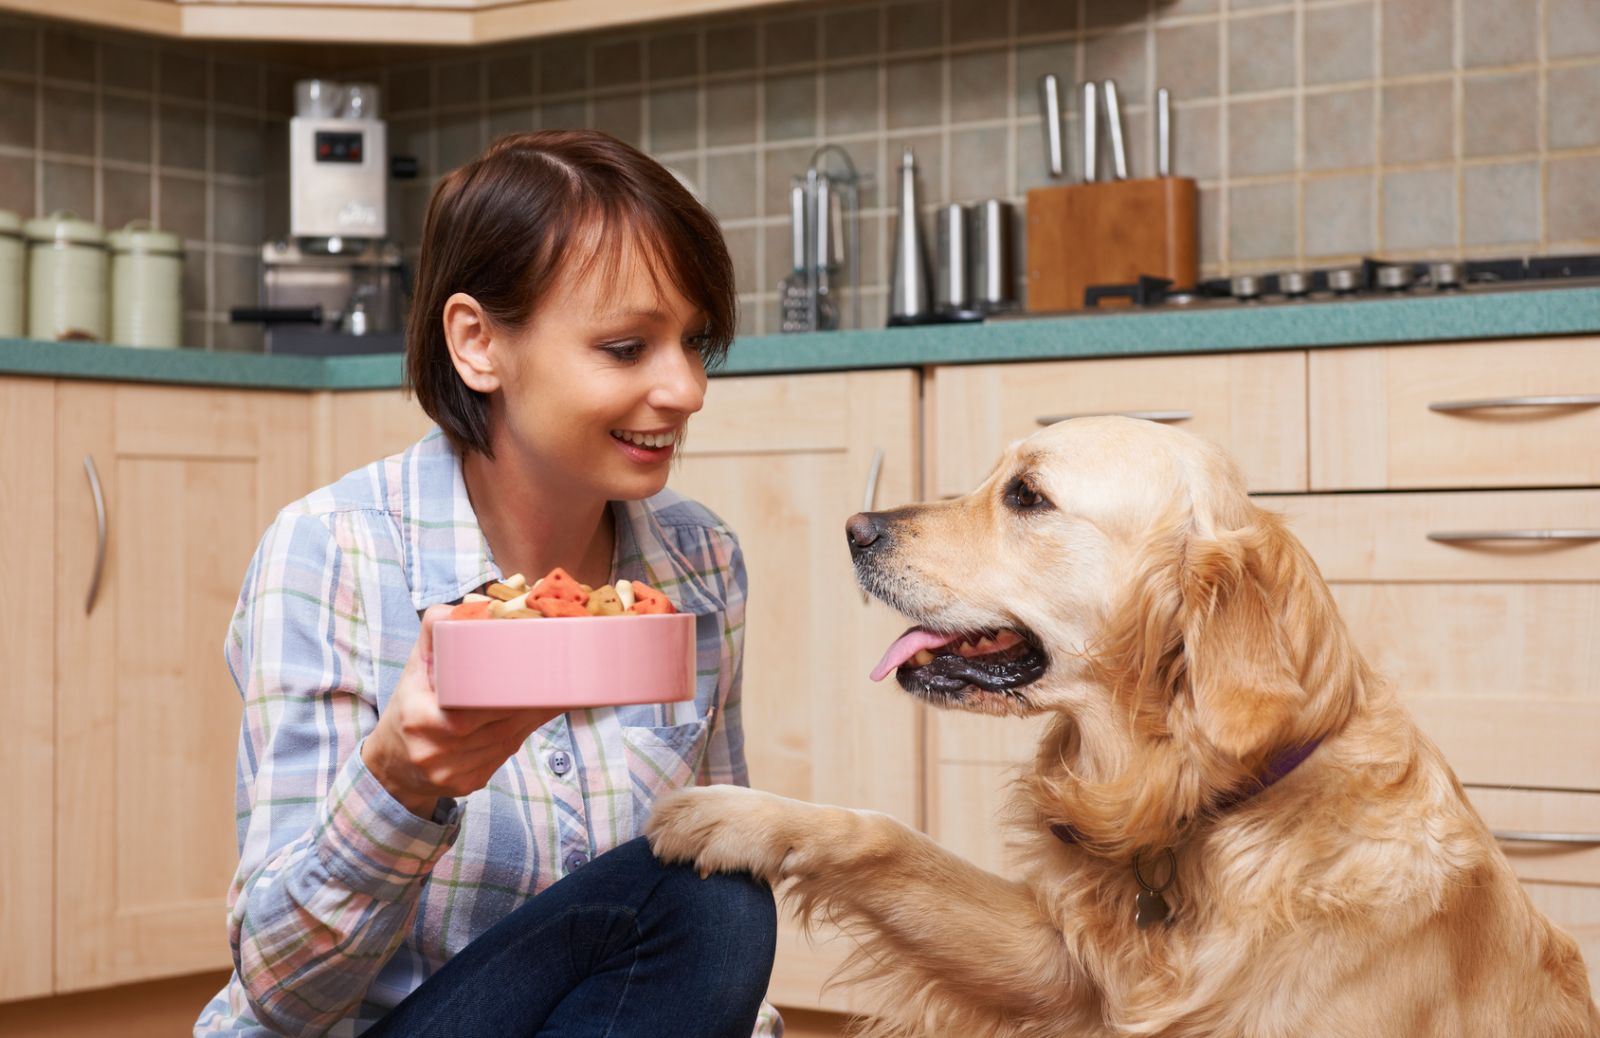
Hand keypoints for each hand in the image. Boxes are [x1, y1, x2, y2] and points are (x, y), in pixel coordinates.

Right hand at [362, 604, 561, 818]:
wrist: (391, 762)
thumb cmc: (409, 704)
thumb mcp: (415, 667)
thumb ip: (437, 632)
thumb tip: (474, 604)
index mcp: (421, 718)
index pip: (477, 707)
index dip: (513, 694)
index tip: (540, 677)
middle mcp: (434, 751)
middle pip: (499, 725)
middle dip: (532, 704)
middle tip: (559, 682)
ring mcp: (450, 773)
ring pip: (506, 743)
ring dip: (531, 721)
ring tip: (551, 698)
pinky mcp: (465, 786)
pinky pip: (501, 759)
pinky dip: (518, 738)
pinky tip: (528, 722)